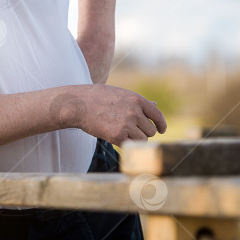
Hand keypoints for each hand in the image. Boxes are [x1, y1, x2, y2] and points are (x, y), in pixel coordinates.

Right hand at [52, 85, 167, 146]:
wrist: (78, 104)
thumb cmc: (98, 98)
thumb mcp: (120, 94)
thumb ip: (137, 102)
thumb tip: (155, 105)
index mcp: (136, 99)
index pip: (157, 114)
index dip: (161, 124)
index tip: (161, 130)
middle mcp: (134, 111)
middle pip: (151, 130)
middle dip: (143, 132)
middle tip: (130, 130)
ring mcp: (127, 124)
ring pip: (143, 140)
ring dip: (135, 139)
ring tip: (122, 133)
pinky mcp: (118, 136)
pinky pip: (131, 145)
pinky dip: (126, 144)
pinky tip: (116, 137)